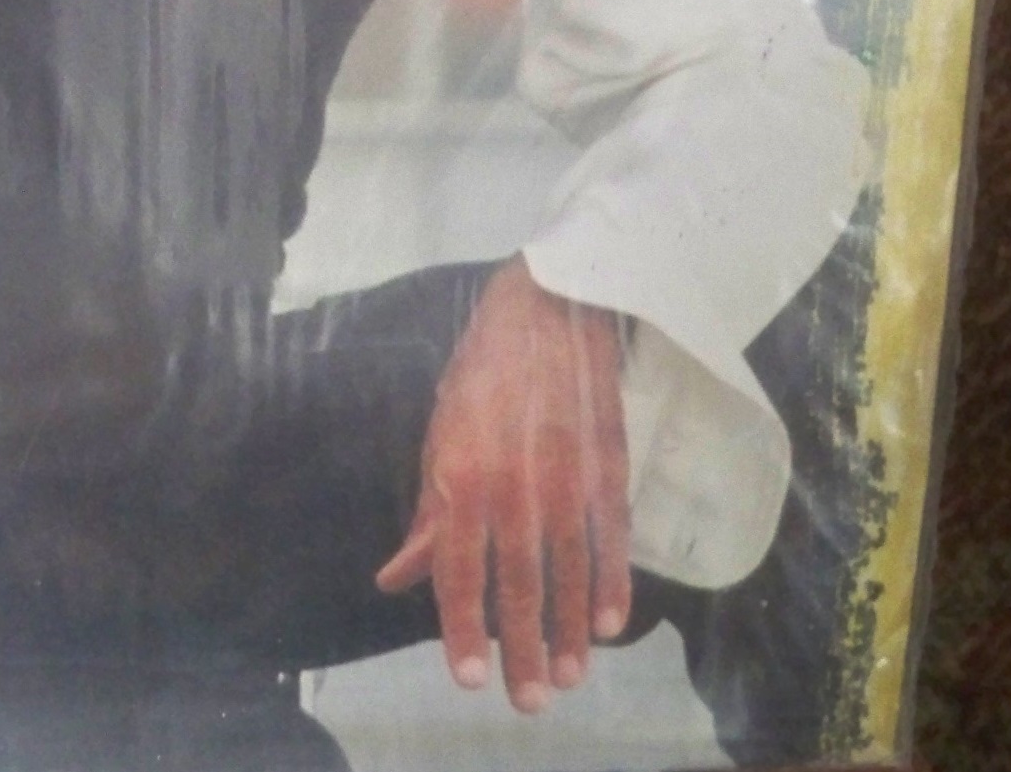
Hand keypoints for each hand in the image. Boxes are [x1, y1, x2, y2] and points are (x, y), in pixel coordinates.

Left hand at [375, 257, 630, 713]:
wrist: (550, 309)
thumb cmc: (482, 373)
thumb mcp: (439, 435)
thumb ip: (426, 514)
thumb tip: (398, 577)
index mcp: (461, 476)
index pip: (456, 569)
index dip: (461, 627)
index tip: (468, 679)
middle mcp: (513, 486)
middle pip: (517, 585)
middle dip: (521, 650)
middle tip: (526, 702)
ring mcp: (566, 481)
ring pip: (568, 575)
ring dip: (567, 633)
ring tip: (566, 678)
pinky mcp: (609, 470)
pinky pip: (612, 542)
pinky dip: (611, 587)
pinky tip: (607, 625)